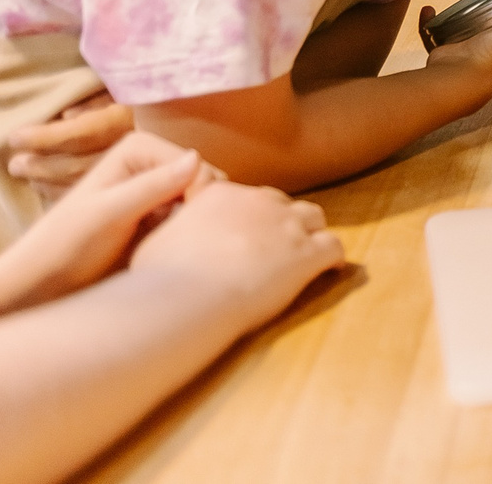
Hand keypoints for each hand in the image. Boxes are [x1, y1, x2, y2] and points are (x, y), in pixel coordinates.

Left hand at [3, 132, 218, 307]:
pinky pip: (192, 220)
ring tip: (172, 247)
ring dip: (195, 224)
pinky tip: (172, 252)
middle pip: (205, 181)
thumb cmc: (66, 246)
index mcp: (138, 147)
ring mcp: (158, 190)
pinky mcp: (161, 216)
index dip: (198, 193)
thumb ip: (152, 186)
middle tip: (175, 240)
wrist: (44, 282)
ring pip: (203, 202)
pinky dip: (189, 235)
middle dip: (198, 209)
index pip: (197, 164)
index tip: (180, 227)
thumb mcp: (108, 214)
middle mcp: (152, 162)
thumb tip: (198, 158)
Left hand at [5, 86, 135, 194]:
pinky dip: (70, 193)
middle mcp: (130, 148)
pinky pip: (99, 193)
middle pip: (78, 164)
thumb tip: (67, 116)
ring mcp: (135, 170)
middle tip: (14, 165)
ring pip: (86, 182)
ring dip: (51, 183)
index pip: (79, 133)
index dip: (44, 138)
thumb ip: (99, 97)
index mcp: (126, 119)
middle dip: (41, 166)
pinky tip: (52, 190)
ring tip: (28, 177)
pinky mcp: (136, 183)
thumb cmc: (147, 96)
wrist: (210, 114)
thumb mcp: (126, 85)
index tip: (15, 137)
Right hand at [130, 178, 342, 331]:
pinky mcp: (307, 253)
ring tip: (309, 252)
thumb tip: (174, 224)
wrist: (186, 296)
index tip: (251, 233)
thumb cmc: (161, 277)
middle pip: (282, 204)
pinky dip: (334, 258)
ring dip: (312, 233)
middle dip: (282, 221)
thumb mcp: (157, 238)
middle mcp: (258, 203)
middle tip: (279, 245)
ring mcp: (286, 226)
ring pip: (314, 218)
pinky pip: (334, 247)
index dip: (252, 216)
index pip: (248, 197)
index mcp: (222, 195)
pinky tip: (331, 270)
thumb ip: (175, 224)